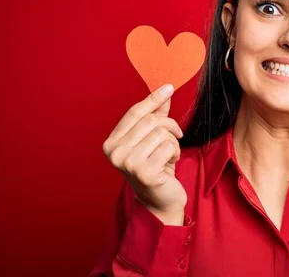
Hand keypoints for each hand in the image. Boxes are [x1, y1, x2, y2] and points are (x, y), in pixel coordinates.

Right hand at [102, 84, 186, 223]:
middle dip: (170, 126)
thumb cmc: (156, 167)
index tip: (169, 87)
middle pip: (151, 121)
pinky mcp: (144, 172)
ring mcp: (128, 163)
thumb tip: (165, 90)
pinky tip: (170, 164)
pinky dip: (175, 153)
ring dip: (173, 143)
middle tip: (177, 135)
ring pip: (162, 133)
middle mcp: (114, 152)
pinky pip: (169, 147)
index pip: (134, 112)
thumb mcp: (153, 139)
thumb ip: (156, 115)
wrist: (160, 200)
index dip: (153, 98)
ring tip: (169, 155)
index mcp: (111, 142)